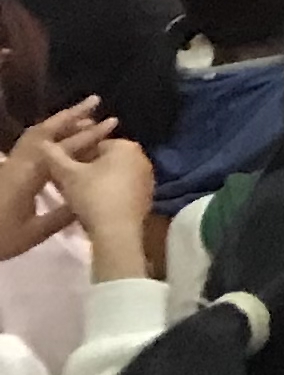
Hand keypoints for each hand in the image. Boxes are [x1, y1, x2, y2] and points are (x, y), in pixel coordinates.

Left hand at [0, 104, 106, 262]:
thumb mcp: (33, 233)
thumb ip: (62, 214)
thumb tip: (89, 197)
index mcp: (29, 175)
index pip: (64, 148)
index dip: (89, 135)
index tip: (111, 123)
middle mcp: (19, 163)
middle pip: (45, 131)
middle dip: (71, 115)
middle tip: (94, 101)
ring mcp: (9, 165)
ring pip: (34, 135)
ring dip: (58, 122)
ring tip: (81, 115)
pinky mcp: (6, 171)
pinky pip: (29, 144)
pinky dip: (46, 134)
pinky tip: (57, 138)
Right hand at [52, 130, 154, 278]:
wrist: (116, 231)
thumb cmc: (92, 195)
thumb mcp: (67, 174)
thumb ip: (54, 156)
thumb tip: (43, 144)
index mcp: (126, 146)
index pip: (94, 145)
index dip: (76, 158)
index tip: (64, 172)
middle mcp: (143, 158)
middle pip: (106, 160)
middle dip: (87, 170)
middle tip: (68, 185)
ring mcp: (148, 178)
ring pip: (115, 175)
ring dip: (98, 182)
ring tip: (79, 197)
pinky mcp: (148, 196)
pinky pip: (124, 190)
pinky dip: (111, 194)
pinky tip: (96, 206)